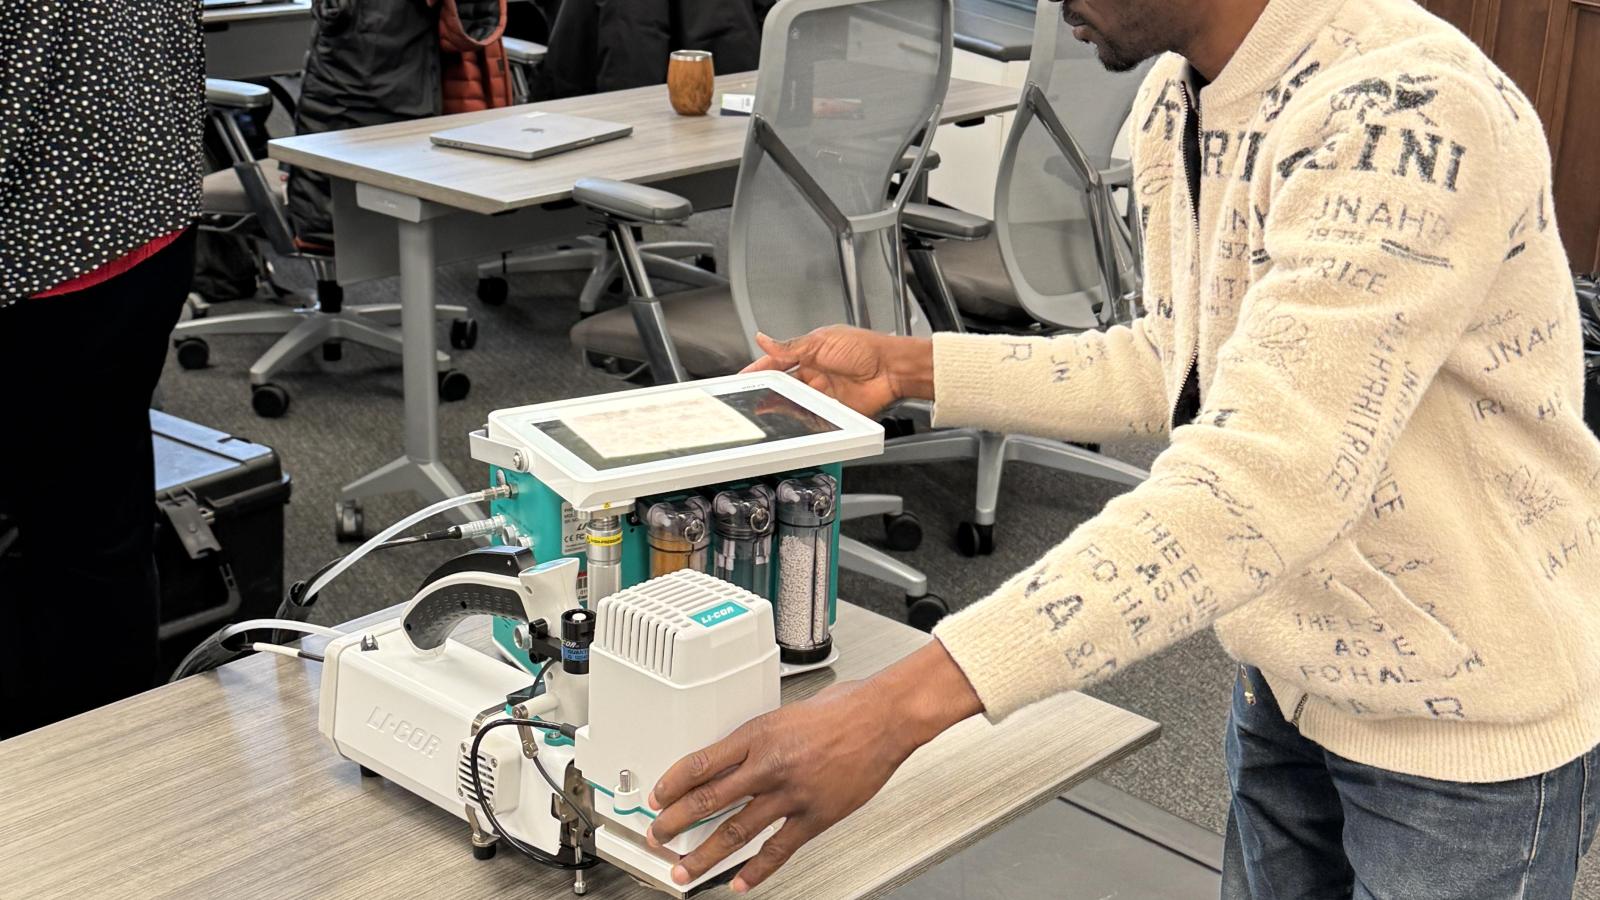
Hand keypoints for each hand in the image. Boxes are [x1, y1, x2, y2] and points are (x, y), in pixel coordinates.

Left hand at [645, 641, 982, 891]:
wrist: (885, 717)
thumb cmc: (844, 708)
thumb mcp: (787, 711)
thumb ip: (759, 737)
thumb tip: (733, 755)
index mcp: (757, 734)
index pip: (699, 763)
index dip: (670, 785)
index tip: (656, 798)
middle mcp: (768, 765)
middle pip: (707, 800)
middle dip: (674, 823)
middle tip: (656, 837)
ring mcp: (791, 793)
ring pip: (735, 831)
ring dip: (704, 855)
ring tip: (684, 871)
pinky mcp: (815, 816)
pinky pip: (778, 850)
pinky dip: (757, 871)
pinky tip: (740, 883)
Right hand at [741, 327, 933, 418]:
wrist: (892, 369)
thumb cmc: (865, 348)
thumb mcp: (821, 341)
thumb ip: (790, 346)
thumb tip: (763, 339)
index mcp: (810, 353)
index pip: (777, 362)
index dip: (758, 369)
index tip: (741, 377)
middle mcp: (815, 374)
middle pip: (783, 385)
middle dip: (766, 392)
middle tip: (750, 398)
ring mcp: (823, 393)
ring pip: (794, 403)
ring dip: (781, 407)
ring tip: (766, 410)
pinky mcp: (833, 410)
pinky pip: (811, 417)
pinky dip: (801, 419)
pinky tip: (792, 419)